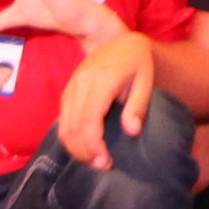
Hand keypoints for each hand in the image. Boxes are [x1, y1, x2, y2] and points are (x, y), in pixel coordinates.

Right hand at [56, 30, 161, 168]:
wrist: (122, 42)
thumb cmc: (138, 64)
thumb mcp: (146, 82)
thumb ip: (138, 106)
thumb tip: (132, 132)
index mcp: (102, 80)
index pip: (89, 120)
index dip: (93, 145)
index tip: (106, 161)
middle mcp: (81, 83)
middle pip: (73, 127)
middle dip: (85, 152)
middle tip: (103, 166)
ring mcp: (71, 87)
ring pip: (64, 126)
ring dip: (76, 148)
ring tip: (95, 160)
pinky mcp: (67, 91)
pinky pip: (62, 120)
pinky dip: (70, 138)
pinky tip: (85, 147)